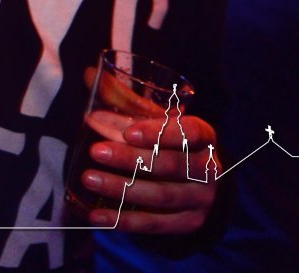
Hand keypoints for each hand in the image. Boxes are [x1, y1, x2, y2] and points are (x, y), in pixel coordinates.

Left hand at [77, 114, 218, 232]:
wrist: (197, 184)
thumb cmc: (169, 143)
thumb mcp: (158, 121)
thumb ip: (127, 101)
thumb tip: (89, 74)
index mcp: (204, 137)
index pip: (189, 133)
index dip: (160, 132)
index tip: (127, 131)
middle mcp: (209, 169)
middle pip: (172, 165)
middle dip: (130, 159)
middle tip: (95, 151)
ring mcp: (201, 199)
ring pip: (162, 196)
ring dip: (122, 189)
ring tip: (89, 178)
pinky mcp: (189, 224)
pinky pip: (155, 225)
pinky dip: (124, 221)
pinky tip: (96, 216)